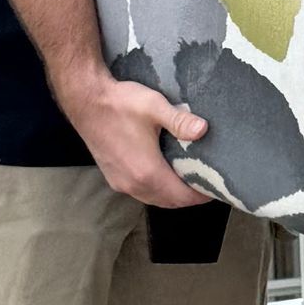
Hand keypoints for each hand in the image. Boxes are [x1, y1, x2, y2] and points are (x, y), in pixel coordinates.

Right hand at [60, 70, 212, 207]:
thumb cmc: (121, 104)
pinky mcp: (113, 177)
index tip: (216, 188)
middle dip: (188, 197)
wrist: (87, 102)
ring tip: (189, 179)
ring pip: (154, 199)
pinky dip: (157, 190)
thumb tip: (204, 130)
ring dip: (172, 195)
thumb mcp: (155, 107)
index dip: (200, 195)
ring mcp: (121, 183)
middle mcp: (133, 184)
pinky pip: (141, 193)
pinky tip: (164, 174)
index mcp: (147, 172)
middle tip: (206, 183)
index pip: (181, 196)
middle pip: (168, 202)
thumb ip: (180, 121)